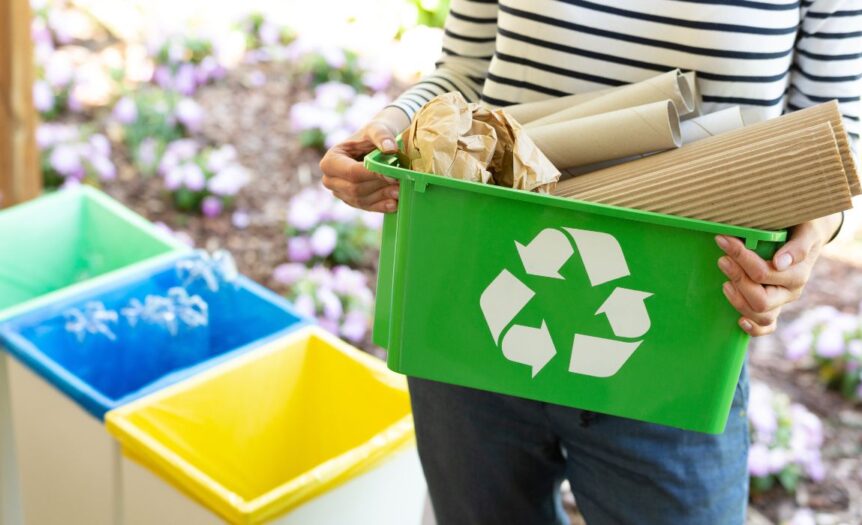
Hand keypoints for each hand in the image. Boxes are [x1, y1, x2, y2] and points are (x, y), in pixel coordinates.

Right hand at [319, 106, 409, 212]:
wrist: (373, 146)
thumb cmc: (371, 136)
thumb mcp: (375, 129)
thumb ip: (382, 135)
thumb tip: (390, 148)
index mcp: (330, 161)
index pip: (351, 172)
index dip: (372, 175)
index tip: (392, 175)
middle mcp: (330, 180)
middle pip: (355, 188)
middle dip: (379, 187)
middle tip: (401, 184)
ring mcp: (340, 193)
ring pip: (361, 200)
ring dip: (382, 197)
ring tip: (401, 192)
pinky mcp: (352, 202)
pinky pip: (366, 207)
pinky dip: (381, 206)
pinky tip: (395, 204)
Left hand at [715, 213, 841, 335]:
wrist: (807, 234)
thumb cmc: (802, 229)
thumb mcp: (805, 231)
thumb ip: (798, 247)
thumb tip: (780, 263)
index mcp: (798, 274)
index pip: (763, 273)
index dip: (740, 257)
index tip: (723, 240)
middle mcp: (790, 292)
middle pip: (760, 300)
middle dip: (738, 279)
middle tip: (722, 260)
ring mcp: (781, 303)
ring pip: (761, 316)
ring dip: (739, 301)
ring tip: (725, 283)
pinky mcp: (774, 309)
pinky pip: (767, 328)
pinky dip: (754, 329)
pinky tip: (739, 321)